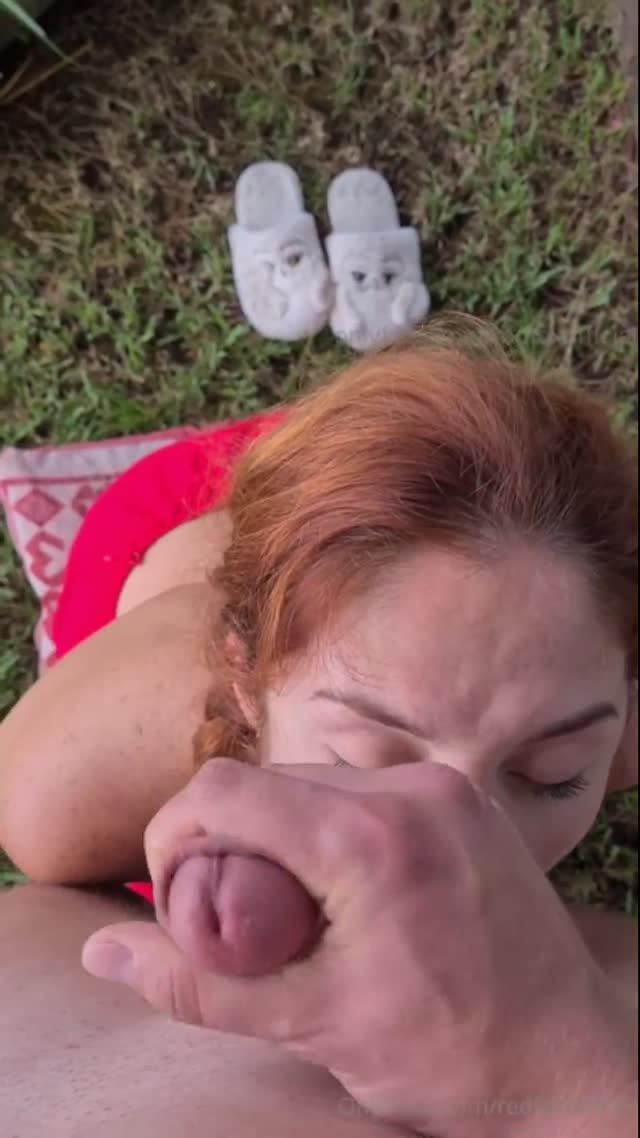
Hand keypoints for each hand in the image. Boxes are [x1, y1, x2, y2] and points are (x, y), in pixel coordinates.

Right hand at [82, 758, 636, 1137]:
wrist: (569, 1064)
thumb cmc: (447, 1056)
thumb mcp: (310, 1024)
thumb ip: (198, 984)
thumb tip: (107, 952)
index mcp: (371, 839)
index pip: (226, 791)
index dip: (173, 834)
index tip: (172, 893)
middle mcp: (413, 790)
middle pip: (269, 780)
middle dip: (226, 838)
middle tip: (228, 916)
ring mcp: (447, 786)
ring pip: (318, 778)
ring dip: (280, 830)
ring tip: (288, 908)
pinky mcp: (465, 796)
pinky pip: (367, 786)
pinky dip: (331, 824)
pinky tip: (341, 886)